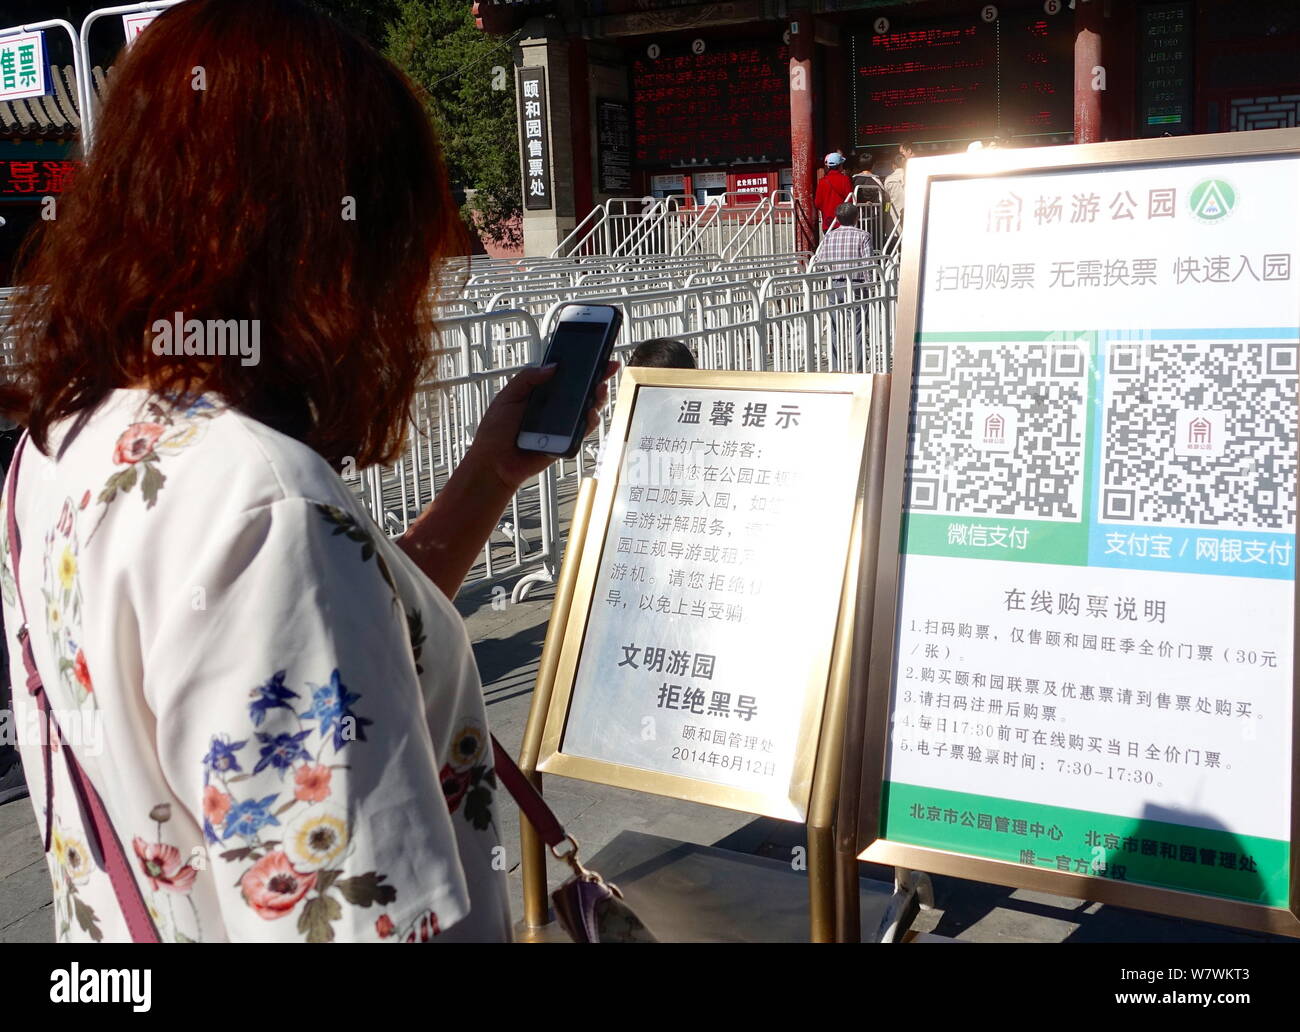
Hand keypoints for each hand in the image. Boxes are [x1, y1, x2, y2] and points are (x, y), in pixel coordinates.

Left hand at [465, 360, 618, 492]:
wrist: (493, 463)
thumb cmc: (495, 432)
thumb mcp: (508, 396)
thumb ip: (528, 378)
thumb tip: (553, 366)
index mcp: (540, 392)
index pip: (564, 375)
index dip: (580, 364)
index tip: (594, 352)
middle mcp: (554, 406)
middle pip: (581, 389)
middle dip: (597, 377)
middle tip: (606, 367)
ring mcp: (562, 424)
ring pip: (588, 408)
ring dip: (597, 397)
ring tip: (599, 389)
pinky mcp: (566, 441)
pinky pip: (583, 430)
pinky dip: (589, 421)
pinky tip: (589, 413)